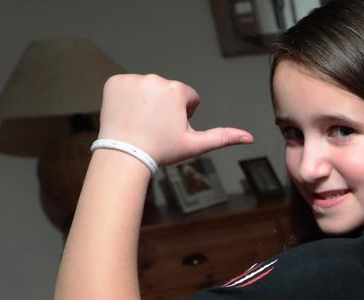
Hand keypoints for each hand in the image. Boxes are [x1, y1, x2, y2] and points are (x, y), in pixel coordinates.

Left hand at [97, 74, 252, 166]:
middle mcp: (155, 79)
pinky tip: (127, 114)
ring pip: (147, 88)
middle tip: (155, 127)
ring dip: (146, 101)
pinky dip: (127, 98)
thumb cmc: (161, 150)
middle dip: (164, 106)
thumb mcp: (195, 145)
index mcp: (177, 90)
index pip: (188, 97)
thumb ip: (223, 137)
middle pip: (167, 91)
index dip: (183, 115)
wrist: (124, 155)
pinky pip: (126, 86)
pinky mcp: (114, 82)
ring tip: (141, 122)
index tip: (170, 128)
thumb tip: (249, 137)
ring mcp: (133, 80)